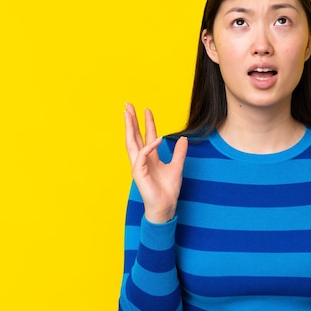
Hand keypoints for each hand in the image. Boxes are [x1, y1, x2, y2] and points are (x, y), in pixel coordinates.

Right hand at [124, 103, 187, 222]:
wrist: (166, 206)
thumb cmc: (168, 190)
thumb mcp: (177, 167)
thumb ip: (179, 153)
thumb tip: (183, 139)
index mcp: (150, 158)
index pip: (146, 136)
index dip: (147, 123)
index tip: (146, 109)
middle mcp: (142, 160)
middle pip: (134, 136)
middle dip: (131, 120)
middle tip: (127, 105)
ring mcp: (138, 165)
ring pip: (131, 142)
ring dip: (130, 127)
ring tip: (128, 114)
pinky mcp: (138, 173)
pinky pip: (143, 155)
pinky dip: (149, 146)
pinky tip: (158, 138)